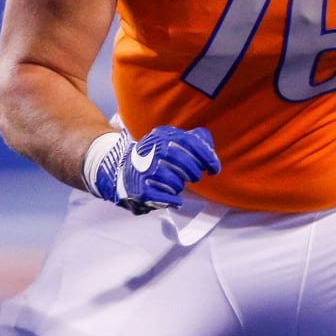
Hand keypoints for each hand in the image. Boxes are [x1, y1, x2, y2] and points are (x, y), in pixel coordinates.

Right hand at [90, 126, 220, 213]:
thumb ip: (194, 140)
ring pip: (175, 182)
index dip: (207, 157)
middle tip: (194, 176)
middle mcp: (151, 149)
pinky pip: (164, 197)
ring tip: (174, 183)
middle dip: (194, 173)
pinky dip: (173, 200)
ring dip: (179, 185)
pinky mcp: (139, 190)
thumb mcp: (171, 140)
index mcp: (162, 135)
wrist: (120, 171)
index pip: (191, 142)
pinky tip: (176, 200)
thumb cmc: (154, 156)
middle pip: (184, 164)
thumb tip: (210, 148)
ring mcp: (144, 170)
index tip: (215, 169)